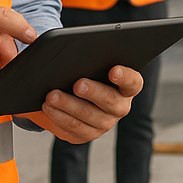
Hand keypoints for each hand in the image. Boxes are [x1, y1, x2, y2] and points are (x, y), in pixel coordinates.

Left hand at [27, 65, 143, 143]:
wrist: (77, 96)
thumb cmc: (88, 73)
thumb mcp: (92, 64)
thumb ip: (90, 56)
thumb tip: (72, 48)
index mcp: (128, 86)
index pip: (133, 82)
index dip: (124, 76)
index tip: (113, 70)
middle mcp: (120, 106)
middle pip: (110, 100)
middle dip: (92, 92)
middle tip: (77, 84)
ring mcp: (105, 123)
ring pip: (87, 116)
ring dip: (68, 105)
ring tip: (52, 96)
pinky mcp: (88, 134)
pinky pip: (73, 128)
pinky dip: (59, 117)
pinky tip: (49, 108)